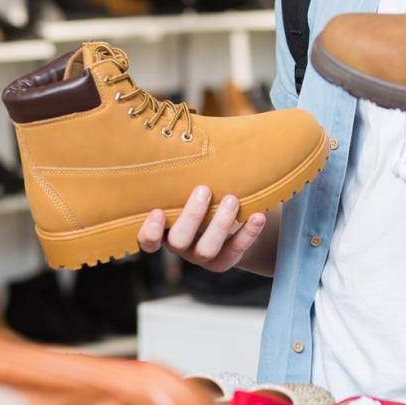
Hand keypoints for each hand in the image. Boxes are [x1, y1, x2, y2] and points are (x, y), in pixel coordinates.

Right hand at [138, 185, 266, 272]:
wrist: (228, 222)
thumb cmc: (202, 195)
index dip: (150, 231)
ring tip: (231, 199)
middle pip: (179, 241)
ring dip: (219, 224)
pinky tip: (258, 216)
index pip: (147, 240)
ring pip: (206, 249)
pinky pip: (236, 250)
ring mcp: (201, 256)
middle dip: (191, 215)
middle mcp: (179, 245)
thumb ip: (182, 178)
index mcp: (163, 228)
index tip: (157, 211)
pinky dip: (248, 232)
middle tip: (204, 189)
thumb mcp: (187, 188)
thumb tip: (188, 142)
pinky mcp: (224, 261)